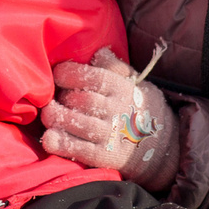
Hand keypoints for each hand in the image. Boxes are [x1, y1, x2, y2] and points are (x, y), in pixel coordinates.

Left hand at [40, 48, 179, 191]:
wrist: (160, 146)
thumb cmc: (137, 108)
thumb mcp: (135, 83)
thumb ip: (115, 67)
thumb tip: (99, 51)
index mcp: (123, 89)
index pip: (95, 77)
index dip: (71, 74)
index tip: (58, 74)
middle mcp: (118, 111)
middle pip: (83, 100)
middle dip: (62, 97)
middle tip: (52, 98)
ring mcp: (111, 136)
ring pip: (79, 123)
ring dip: (57, 118)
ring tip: (48, 114)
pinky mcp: (104, 157)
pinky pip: (80, 150)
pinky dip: (62, 144)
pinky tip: (49, 138)